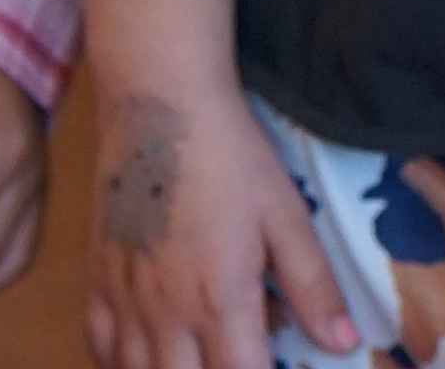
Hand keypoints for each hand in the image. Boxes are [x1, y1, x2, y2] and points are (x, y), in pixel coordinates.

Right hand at [81, 72, 355, 368]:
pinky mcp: (98, 278)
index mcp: (220, 300)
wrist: (160, 102)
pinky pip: (98, 345)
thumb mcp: (286, 215)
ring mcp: (125, 298)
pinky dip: (120, 364)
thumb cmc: (231, 156)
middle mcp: (166, 312)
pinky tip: (145, 357)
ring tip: (198, 359)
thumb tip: (346, 343)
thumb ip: (314, 286)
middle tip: (237, 360)